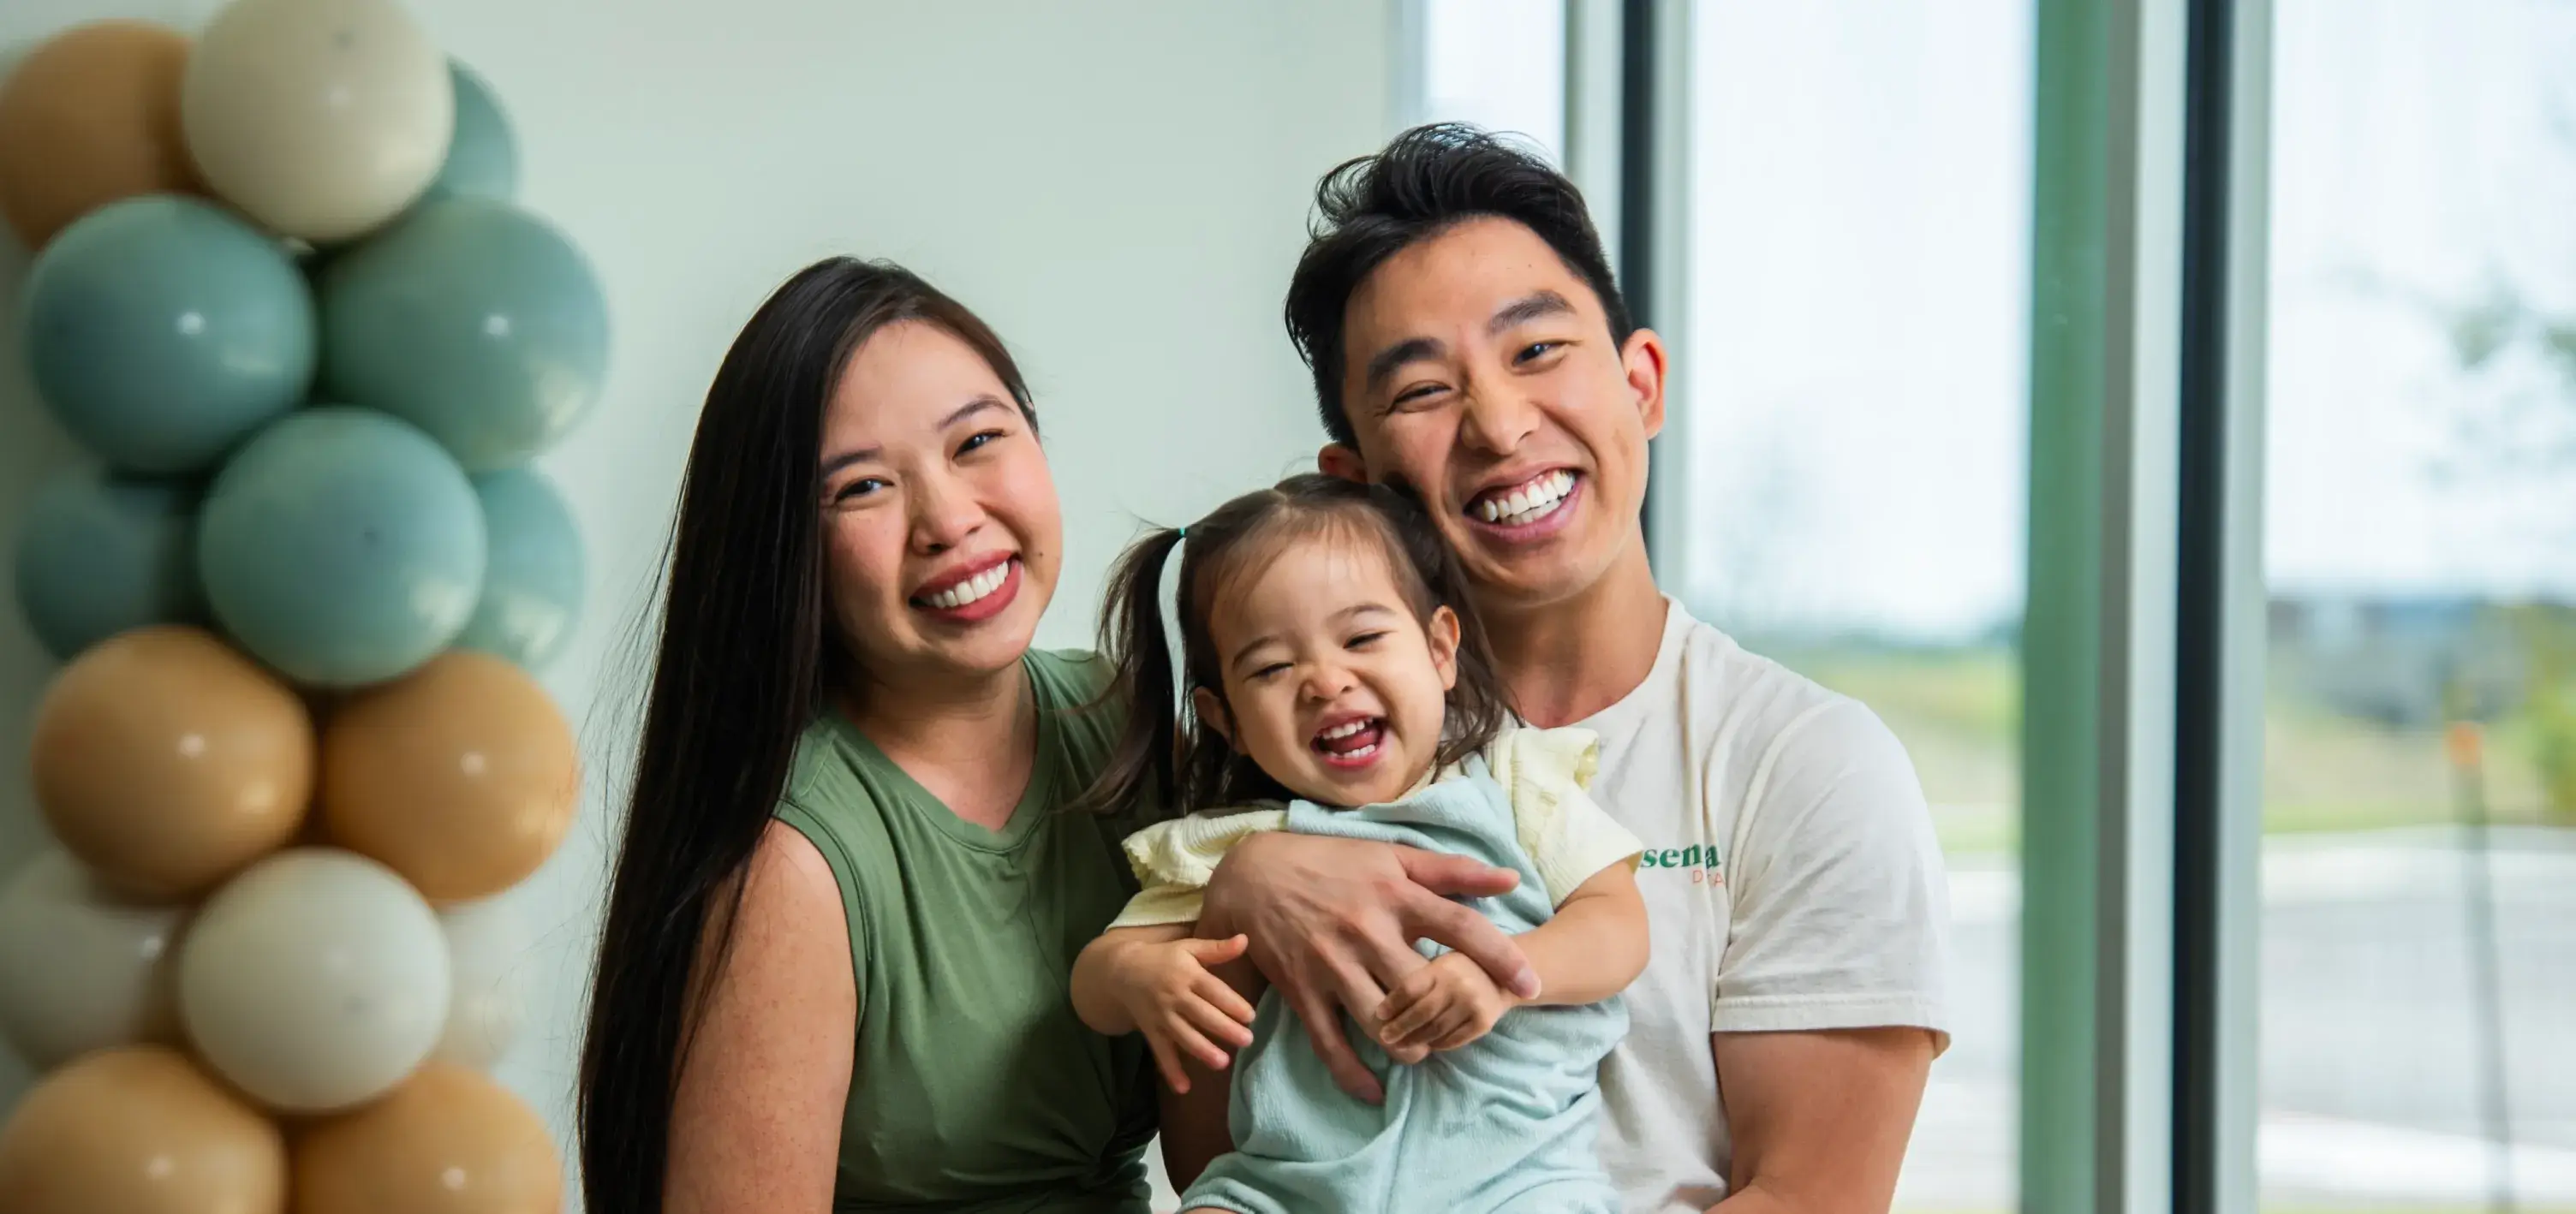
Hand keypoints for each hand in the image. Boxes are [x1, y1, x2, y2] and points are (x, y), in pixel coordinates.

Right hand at [1112, 935, 1257, 1093]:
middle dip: (1224, 1029)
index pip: (1213, 991)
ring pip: (1183, 1036)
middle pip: (1202, 1015)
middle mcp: (1175, 996)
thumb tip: (1245, 939)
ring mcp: (1162, 1016)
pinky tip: (1184, 1087)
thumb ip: (1217, 949)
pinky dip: (1171, 1071)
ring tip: (1222, 1063)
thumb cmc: (1164, 958)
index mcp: (1187, 974)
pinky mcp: (1151, 1032)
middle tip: (1247, 1040)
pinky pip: (1161, 1053)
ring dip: (1202, 1050)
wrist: (1122, 970)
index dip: (1231, 1003)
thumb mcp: (1189, 948)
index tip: (1250, 1016)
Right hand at [1200, 833, 1536, 1102]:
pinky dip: (1355, 1075)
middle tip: (1467, 1025)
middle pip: (1424, 988)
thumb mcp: (1391, 856)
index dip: (1500, 957)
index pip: (1460, 927)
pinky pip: (1331, 1045)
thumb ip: (1452, 871)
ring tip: (1424, 1047)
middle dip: (1452, 1015)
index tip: (1532, 984)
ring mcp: (1332, 965)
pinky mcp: (1302, 992)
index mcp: (1395, 895)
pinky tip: (1376, 1090)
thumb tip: (1511, 881)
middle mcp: (1366, 931)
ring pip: (1383, 1025)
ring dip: (1412, 1047)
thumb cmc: (1332, 863)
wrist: (1252, 875)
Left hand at [1374, 952, 1520, 1053]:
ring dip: (1415, 1039)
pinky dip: (1436, 1044)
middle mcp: (1458, 984)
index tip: (1379, 1015)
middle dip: (1399, 1028)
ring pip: (1435, 1030)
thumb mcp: (1440, 963)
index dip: (1392, 1004)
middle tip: (1385, 1037)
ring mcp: (1473, 1004)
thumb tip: (1387, 1009)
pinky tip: (1426, 1044)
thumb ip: (1419, 979)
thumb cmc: (1463, 969)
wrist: (1506, 976)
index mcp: (1443, 966)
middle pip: (1421, 1012)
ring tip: (1400, 1043)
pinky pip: (1452, 1040)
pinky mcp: (1483, 1023)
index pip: (1410, 987)